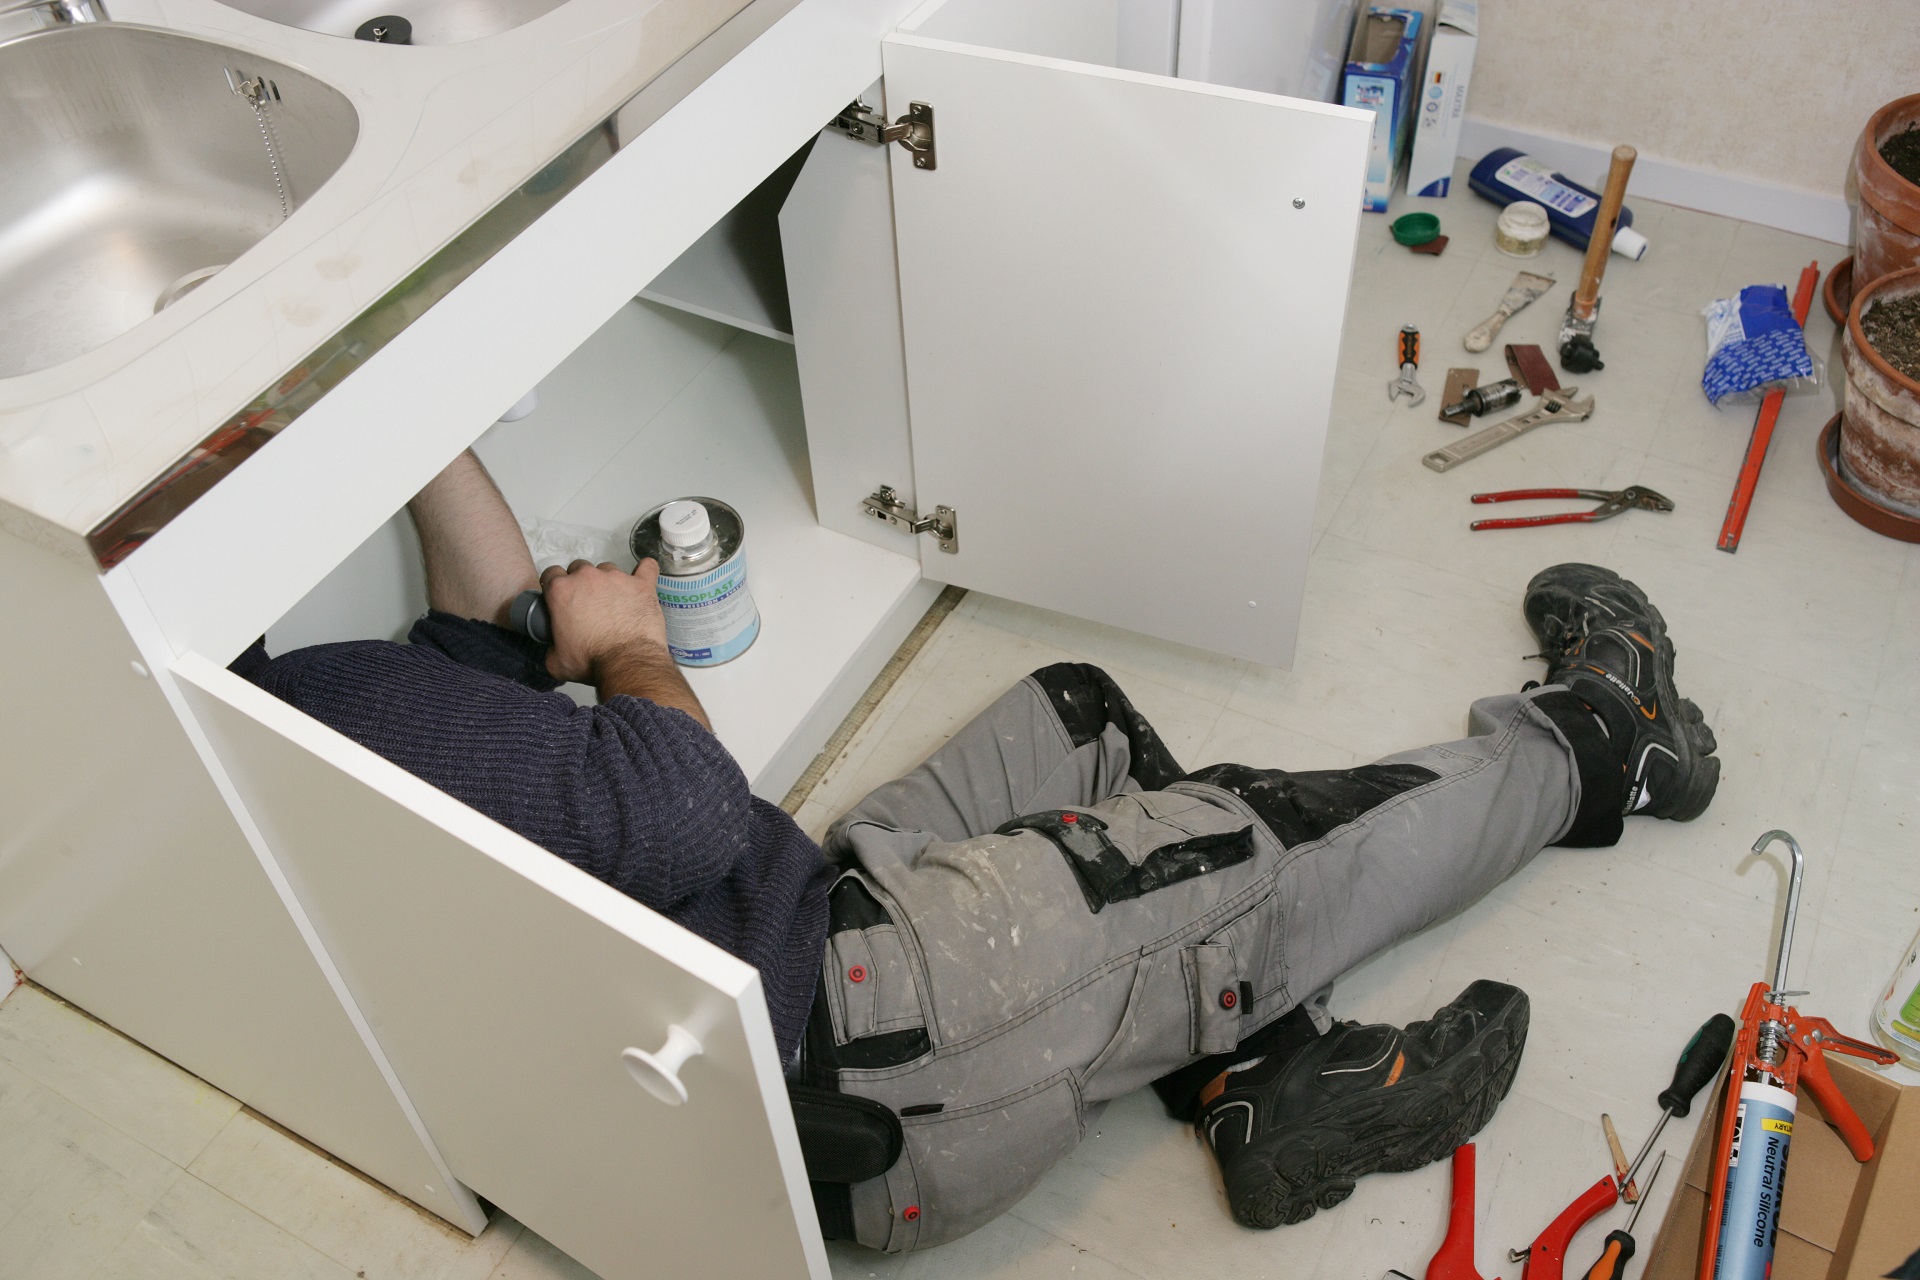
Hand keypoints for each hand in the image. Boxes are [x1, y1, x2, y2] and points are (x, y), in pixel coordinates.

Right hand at [541, 559, 668, 684]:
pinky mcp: (641, 584)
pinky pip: (647, 567)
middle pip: (579, 568)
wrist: (626, 662)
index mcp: (562, 591)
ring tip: (614, 601)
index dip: (555, 585)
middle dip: (581, 583)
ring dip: (608, 581)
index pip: (552, 574)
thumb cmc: (591, 661)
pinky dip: (644, 571)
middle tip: (588, 603)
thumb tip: (553, 648)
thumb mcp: (556, 661)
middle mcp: (587, 577)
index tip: (561, 595)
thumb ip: (550, 647)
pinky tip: (642, 578)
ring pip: (608, 569)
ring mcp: (616, 578)